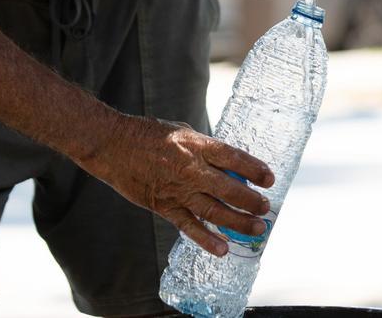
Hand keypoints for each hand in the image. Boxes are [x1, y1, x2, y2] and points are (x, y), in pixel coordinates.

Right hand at [80, 114, 274, 256]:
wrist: (112, 145)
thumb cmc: (147, 135)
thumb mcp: (182, 132)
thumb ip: (203, 148)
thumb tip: (226, 163)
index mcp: (196, 146)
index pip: (233, 158)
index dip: (254, 169)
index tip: (269, 178)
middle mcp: (190, 169)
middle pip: (229, 188)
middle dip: (251, 200)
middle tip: (266, 208)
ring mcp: (177, 190)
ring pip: (214, 211)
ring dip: (238, 222)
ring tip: (257, 228)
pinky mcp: (163, 206)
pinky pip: (189, 226)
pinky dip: (206, 240)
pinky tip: (223, 249)